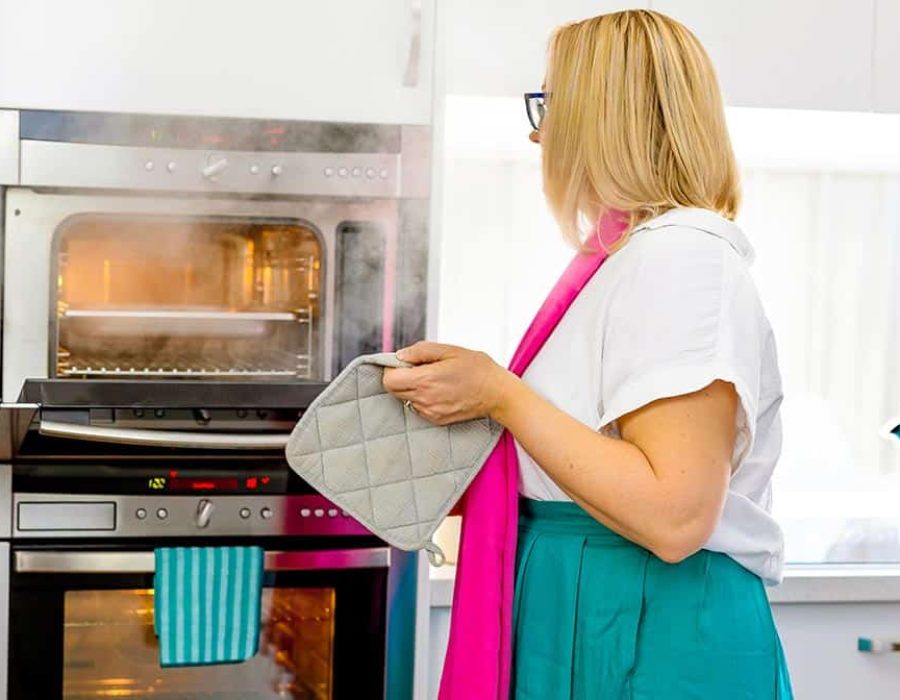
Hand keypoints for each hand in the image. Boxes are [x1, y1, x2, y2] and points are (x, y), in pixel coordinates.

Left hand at [382, 342, 513, 425]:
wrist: (498, 394)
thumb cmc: (479, 371)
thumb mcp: (450, 350)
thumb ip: (421, 351)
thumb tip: (401, 355)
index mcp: (425, 380)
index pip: (388, 379)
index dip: (392, 368)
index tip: (404, 362)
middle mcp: (424, 399)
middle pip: (393, 390)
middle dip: (400, 377)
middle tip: (420, 368)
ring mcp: (430, 412)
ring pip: (406, 398)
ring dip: (412, 388)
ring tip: (435, 379)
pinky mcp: (436, 419)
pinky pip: (419, 407)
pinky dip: (423, 398)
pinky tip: (441, 390)